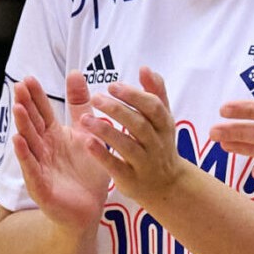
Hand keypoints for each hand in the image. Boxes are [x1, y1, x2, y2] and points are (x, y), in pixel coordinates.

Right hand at [12, 71, 109, 233]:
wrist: (90, 207)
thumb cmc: (86, 170)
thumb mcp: (86, 133)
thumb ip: (80, 106)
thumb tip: (74, 72)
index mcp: (53, 136)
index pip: (42, 112)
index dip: (35, 97)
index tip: (29, 78)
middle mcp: (43, 149)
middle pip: (32, 124)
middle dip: (25, 106)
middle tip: (19, 86)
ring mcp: (39, 167)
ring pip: (29, 144)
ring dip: (23, 127)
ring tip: (18, 108)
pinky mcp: (41, 186)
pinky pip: (32, 169)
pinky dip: (25, 156)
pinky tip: (19, 141)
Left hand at [79, 68, 184, 206]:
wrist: (167, 185)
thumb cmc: (159, 144)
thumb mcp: (163, 119)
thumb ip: (155, 93)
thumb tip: (145, 68)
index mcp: (164, 125)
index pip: (152, 107)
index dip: (133, 95)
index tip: (112, 85)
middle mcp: (156, 144)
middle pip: (139, 124)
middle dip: (118, 109)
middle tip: (96, 98)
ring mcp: (144, 163)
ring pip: (127, 145)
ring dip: (106, 131)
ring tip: (85, 119)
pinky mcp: (131, 180)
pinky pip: (116, 167)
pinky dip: (102, 155)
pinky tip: (87, 143)